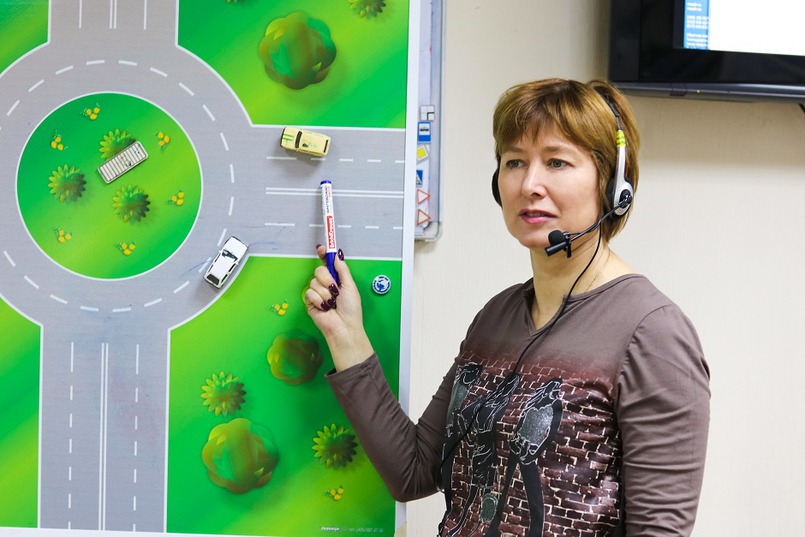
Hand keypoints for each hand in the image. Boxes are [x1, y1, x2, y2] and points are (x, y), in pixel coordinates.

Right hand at [305, 245, 373, 370]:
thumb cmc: (351, 310)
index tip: (322, 248)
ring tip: (332, 302)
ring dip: (325, 293)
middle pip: (319, 270)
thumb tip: (337, 255)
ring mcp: (317, 293)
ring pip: (314, 282)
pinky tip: (325, 308)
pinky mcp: (310, 302)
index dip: (323, 255)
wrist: (344, 326)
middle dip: (327, 279)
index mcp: (336, 280)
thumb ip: (342, 270)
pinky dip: (319, 301)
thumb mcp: (350, 286)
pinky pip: (310, 293)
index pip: (327, 264)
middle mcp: (326, 285)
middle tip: (335, 289)